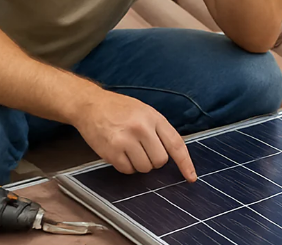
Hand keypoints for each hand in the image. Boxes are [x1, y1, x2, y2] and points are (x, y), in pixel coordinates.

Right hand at [73, 91, 196, 181]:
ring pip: (144, 168)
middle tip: (144, 150)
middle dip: (154, 160)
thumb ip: (159, 130)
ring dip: (139, 164)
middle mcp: (141, 129)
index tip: (191, 177)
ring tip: (130, 149)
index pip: (176, 144)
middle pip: (160, 161)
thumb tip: (172, 155)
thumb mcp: (146, 112)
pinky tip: (120, 153)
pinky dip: (126, 166)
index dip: (185, 163)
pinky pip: (127, 170)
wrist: (90, 105)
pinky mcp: (111, 151)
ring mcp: (125, 140)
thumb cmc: (120, 109)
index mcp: (154, 118)